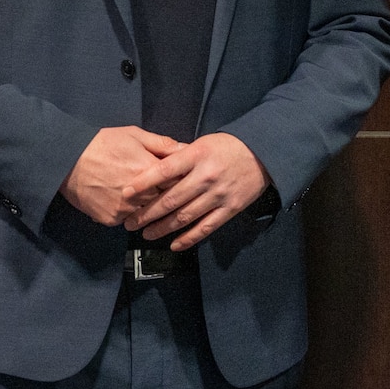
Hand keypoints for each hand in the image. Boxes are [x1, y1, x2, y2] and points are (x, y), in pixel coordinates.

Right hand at [60, 126, 180, 225]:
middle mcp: (139, 194)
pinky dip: (128, 213)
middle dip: (167, 195)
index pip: (179, 182)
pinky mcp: (111, 219)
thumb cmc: (101, 144)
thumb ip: (162, 144)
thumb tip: (186, 148)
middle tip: (162, 189)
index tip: (183, 179)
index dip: (181, 180)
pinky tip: (123, 201)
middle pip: (165, 201)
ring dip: (148, 207)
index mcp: (148, 170)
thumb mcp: (134, 135)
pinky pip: (127, 219)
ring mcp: (124, 210)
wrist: (66, 160)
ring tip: (143, 196)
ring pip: (147, 213)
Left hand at [124, 133, 267, 249]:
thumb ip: (179, 157)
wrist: (264, 154)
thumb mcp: (202, 143)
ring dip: (162, 228)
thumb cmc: (227, 146)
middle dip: (147, 213)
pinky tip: (174, 244)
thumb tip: (153, 171)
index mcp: (197, 156)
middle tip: (130, 222)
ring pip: (185, 217)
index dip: (143, 183)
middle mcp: (206, 176)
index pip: (164, 171)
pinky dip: (188, 238)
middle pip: (171, 199)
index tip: (125, 193)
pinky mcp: (230, 209)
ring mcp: (218, 195)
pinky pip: (206, 227)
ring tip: (146, 234)